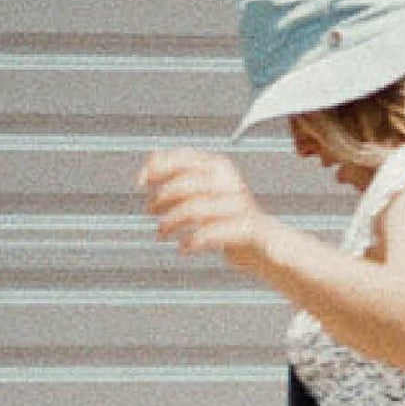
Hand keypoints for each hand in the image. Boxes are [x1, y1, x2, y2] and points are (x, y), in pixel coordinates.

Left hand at [137, 148, 272, 268]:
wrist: (264, 243)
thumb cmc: (226, 217)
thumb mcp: (204, 190)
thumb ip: (180, 177)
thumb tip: (145, 170)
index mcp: (218, 165)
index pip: (183, 157)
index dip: (158, 167)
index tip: (140, 183)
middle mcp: (229, 181)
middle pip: (186, 184)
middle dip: (162, 198)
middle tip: (150, 211)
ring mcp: (238, 205)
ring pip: (195, 209)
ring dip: (171, 222)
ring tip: (161, 233)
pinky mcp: (245, 229)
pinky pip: (209, 233)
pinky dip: (191, 242)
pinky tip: (183, 248)